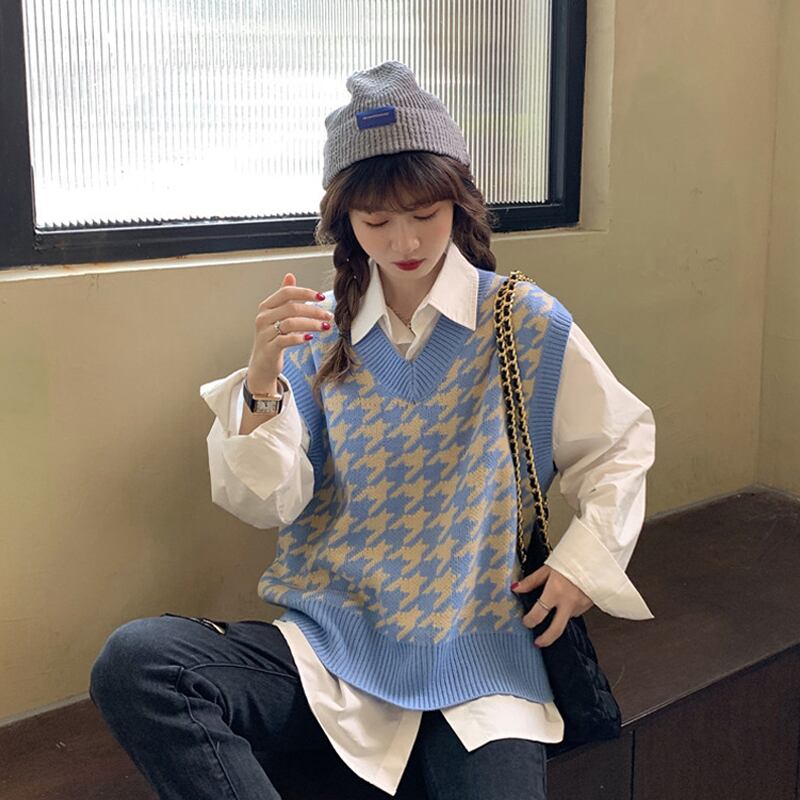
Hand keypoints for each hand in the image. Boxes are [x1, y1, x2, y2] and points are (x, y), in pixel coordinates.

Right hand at [246, 273, 332, 392]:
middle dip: (313, 311)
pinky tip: (309, 338)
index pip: (286, 292)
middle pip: (291, 308)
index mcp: (266, 307)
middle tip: (328, 316)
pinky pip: (286, 339)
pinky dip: (299, 338)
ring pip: (291, 323)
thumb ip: (284, 297)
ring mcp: (265, 333)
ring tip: (324, 327)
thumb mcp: (277, 315)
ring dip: (311, 324)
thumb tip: (290, 276)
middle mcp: (263, 318)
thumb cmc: (272, 338)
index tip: (321, 297)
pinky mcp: (269, 348)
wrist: (262, 364)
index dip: (305, 293)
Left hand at [512, 565, 593, 647]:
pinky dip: (569, 608)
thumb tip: (516, 589)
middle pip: (556, 630)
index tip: (526, 621)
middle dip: (546, 639)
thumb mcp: (547, 568)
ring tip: (555, 606)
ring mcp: (580, 605)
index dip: (530, 620)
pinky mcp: (589, 605)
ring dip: (559, 617)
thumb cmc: (570, 559)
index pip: (538, 613)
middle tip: (538, 643)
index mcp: (555, 591)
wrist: (595, 556)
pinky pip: (576, 612)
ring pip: (566, 619)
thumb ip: (531, 581)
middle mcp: (568, 601)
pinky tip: (567, 599)